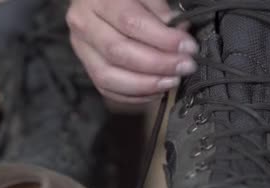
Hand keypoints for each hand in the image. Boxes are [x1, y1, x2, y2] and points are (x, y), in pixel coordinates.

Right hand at [67, 0, 198, 103]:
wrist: (101, 0)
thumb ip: (160, 10)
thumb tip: (179, 34)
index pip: (131, 22)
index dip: (162, 39)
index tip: (188, 47)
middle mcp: (84, 23)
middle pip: (118, 52)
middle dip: (157, 64)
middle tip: (184, 67)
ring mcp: (81, 48)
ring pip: (108, 76)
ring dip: (145, 85)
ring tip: (171, 81)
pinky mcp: (86, 66)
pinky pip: (106, 89)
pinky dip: (133, 95)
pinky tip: (156, 90)